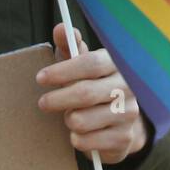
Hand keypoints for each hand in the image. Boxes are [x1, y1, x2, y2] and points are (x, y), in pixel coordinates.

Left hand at [36, 23, 150, 164]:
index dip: (63, 71)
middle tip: (43, 103)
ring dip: (69, 120)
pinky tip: (79, 134)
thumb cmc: (94, 88)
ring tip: (70, 117)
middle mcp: (127, 88)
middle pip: (85, 93)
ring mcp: (128, 114)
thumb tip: (61, 29)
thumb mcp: (81, 66)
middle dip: (58, 99)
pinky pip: (88, 141)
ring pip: (83, 119)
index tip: (41, 78)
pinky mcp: (124, 138)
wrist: (121, 124)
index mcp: (116, 65)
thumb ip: (70, 47)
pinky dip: (76, 139)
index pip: (90, 64)